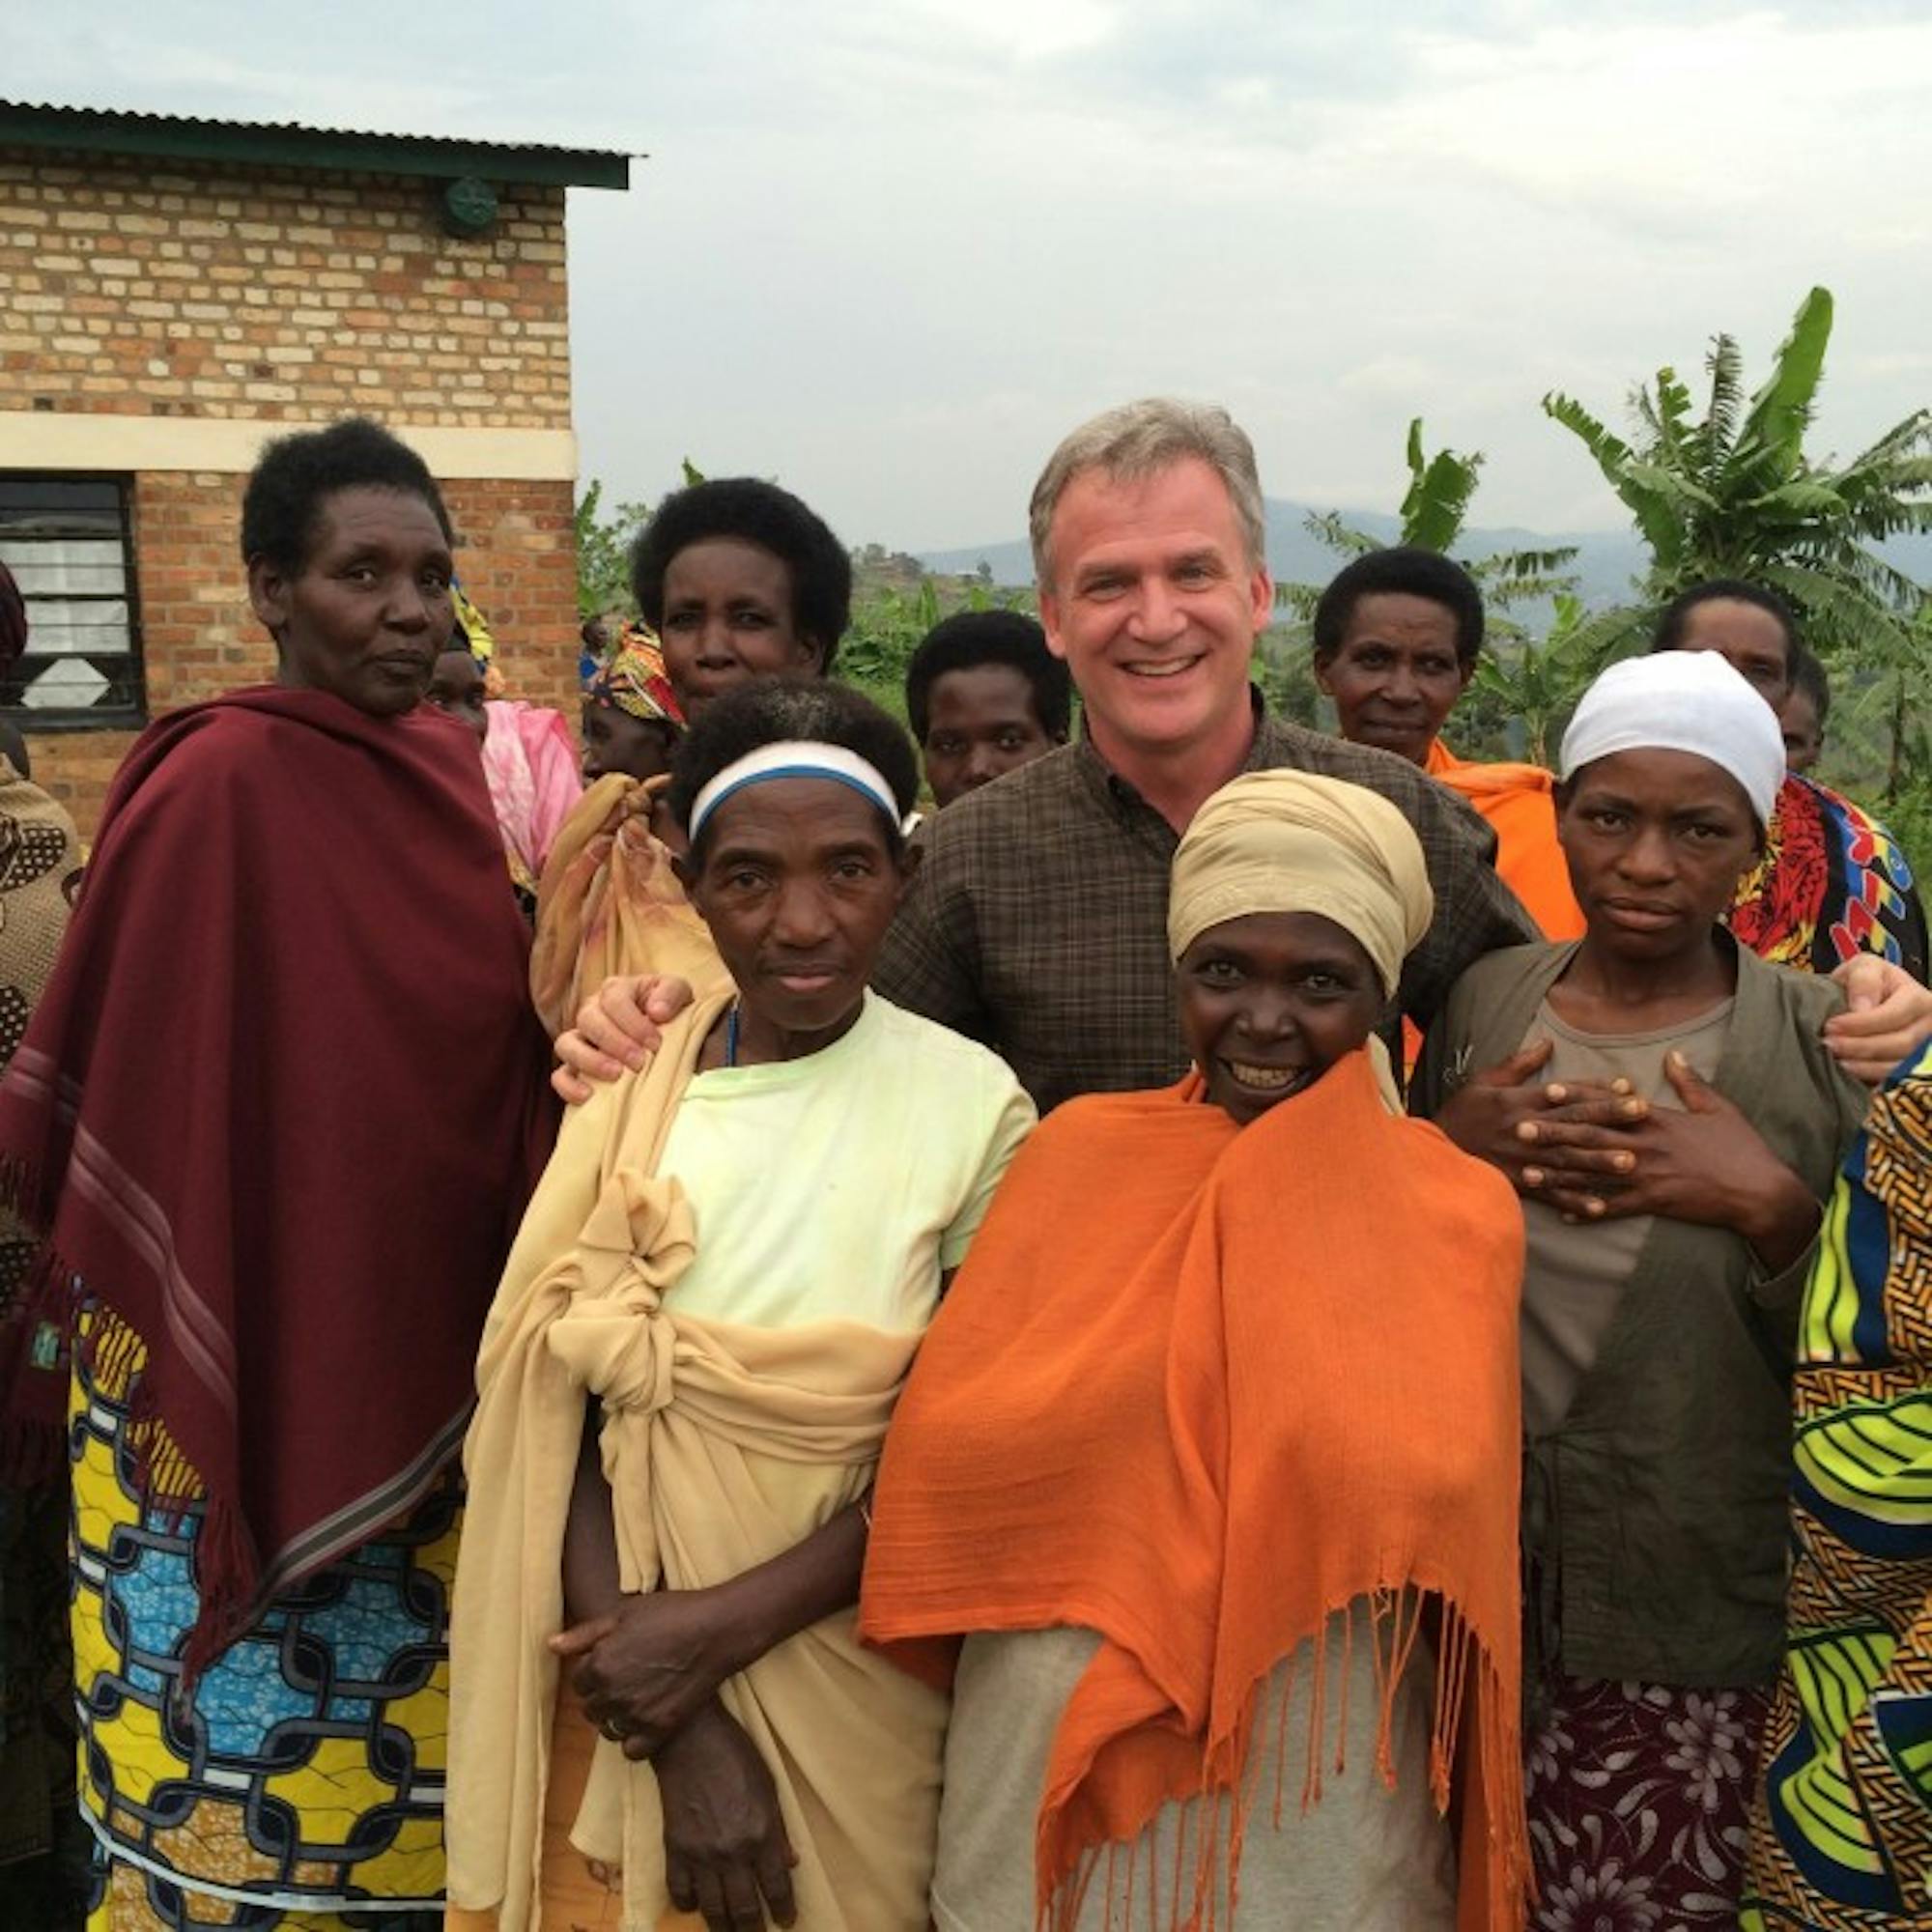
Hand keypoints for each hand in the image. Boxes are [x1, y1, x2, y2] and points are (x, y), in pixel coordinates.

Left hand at [550, 1586, 747, 1760]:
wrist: (717, 1631)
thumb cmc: (671, 1614)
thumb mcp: (625, 1613)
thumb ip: (585, 1634)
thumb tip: (552, 1645)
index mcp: (599, 1664)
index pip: (578, 1682)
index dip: (592, 1672)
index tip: (611, 1663)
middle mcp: (612, 1694)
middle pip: (590, 1708)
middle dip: (601, 1696)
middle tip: (625, 1680)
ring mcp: (636, 1715)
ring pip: (607, 1730)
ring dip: (615, 1718)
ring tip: (635, 1699)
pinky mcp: (659, 1729)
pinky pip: (631, 1750)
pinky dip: (634, 1739)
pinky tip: (646, 1720)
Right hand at [551, 973, 697, 1102]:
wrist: (674, 1039)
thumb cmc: (673, 1013)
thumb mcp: (681, 994)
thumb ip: (672, 993)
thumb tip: (656, 1011)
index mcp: (616, 990)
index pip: (614, 999)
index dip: (633, 1022)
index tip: (655, 1044)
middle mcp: (592, 1011)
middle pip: (588, 1019)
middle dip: (614, 1042)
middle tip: (639, 1062)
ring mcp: (580, 1039)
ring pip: (566, 1044)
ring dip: (589, 1060)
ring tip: (615, 1076)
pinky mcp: (575, 1067)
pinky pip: (559, 1075)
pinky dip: (568, 1086)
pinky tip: (589, 1096)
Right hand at [655, 1701, 797, 1931]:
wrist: (690, 1739)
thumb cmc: (736, 1756)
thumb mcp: (769, 1787)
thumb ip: (779, 1829)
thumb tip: (791, 1864)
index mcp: (761, 1834)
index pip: (777, 1888)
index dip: (784, 1911)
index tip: (786, 1921)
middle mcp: (732, 1851)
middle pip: (745, 1909)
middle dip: (754, 1929)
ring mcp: (701, 1855)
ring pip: (714, 1910)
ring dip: (724, 1927)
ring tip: (732, 1931)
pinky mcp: (674, 1850)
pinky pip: (681, 1894)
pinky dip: (689, 1905)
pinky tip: (698, 1904)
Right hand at [1432, 1040, 1650, 1197]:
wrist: (1432, 1151)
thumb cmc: (1460, 1114)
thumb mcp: (1484, 1081)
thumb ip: (1518, 1064)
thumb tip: (1547, 1042)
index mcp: (1520, 1103)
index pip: (1565, 1093)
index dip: (1597, 1089)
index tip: (1628, 1085)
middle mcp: (1526, 1130)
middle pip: (1573, 1123)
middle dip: (1610, 1118)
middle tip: (1643, 1112)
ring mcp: (1523, 1159)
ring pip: (1567, 1160)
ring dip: (1599, 1162)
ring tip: (1630, 1161)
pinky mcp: (1517, 1183)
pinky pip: (1549, 1193)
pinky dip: (1573, 1201)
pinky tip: (1599, 1206)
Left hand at [1533, 1053, 1819, 1266]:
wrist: (1761, 1191)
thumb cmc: (1741, 1147)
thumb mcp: (1718, 1107)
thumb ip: (1690, 1082)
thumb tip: (1674, 1054)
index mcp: (1658, 1120)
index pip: (1609, 1104)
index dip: (1576, 1097)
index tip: (1545, 1091)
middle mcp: (1647, 1146)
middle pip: (1591, 1138)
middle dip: (1553, 1133)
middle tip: (1519, 1130)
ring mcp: (1649, 1176)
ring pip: (1595, 1174)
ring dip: (1559, 1174)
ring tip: (1527, 1173)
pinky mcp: (1655, 1203)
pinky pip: (1615, 1208)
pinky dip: (1589, 1211)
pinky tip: (1564, 1215)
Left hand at [1826, 956, 1931, 1085]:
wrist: (1866, 1003)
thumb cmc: (1865, 984)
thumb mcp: (1864, 968)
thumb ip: (1864, 980)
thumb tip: (1862, 1008)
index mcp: (1920, 999)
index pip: (1896, 1015)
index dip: (1862, 1023)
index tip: (1831, 1026)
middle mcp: (1929, 1026)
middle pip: (1901, 1043)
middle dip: (1860, 1046)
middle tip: (1828, 1044)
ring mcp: (1924, 1051)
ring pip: (1900, 1065)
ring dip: (1864, 1066)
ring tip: (1836, 1060)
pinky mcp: (1912, 1069)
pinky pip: (1895, 1080)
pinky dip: (1871, 1078)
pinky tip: (1849, 1074)